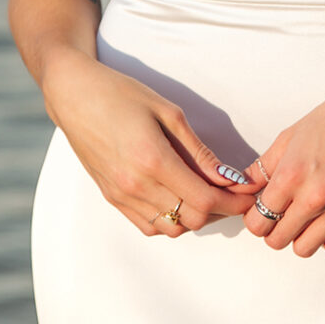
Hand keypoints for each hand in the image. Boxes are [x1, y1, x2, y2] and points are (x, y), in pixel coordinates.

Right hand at [44, 49, 256, 237]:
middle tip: (234, 191)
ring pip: (171, 229)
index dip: (234, 202)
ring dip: (194, 217)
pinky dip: (170, 220)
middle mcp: (135, 185)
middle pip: (191, 219)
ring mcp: (121, 196)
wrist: (73, 96)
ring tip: (206, 192)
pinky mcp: (111, 198)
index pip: (204, 200)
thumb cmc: (121, 94)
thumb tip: (229, 177)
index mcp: (153, 160)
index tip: (251, 193)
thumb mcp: (168, 112)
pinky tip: (178, 197)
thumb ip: (199, 151)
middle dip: (220, 210)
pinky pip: (148, 226)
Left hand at [242, 45, 324, 257]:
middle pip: (278, 240)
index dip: (255, 217)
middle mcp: (314, 197)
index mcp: (292, 175)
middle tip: (279, 214)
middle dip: (272, 230)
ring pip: (304, 248)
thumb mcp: (291, 136)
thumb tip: (245, 186)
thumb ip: (264, 167)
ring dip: (298, 237)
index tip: (260, 210)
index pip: (258, 222)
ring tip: (303, 218)